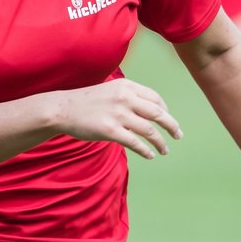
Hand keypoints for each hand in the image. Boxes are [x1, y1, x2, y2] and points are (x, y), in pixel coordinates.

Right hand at [52, 78, 181, 159]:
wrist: (62, 109)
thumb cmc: (86, 102)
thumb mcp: (110, 91)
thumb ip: (129, 97)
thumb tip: (149, 111)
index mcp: (126, 86)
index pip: (155, 98)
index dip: (166, 110)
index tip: (169, 120)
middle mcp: (125, 98)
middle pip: (158, 113)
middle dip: (172, 126)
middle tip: (178, 136)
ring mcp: (118, 114)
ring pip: (149, 130)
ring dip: (160, 142)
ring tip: (164, 150)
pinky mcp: (110, 130)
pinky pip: (135, 142)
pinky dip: (146, 150)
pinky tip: (150, 155)